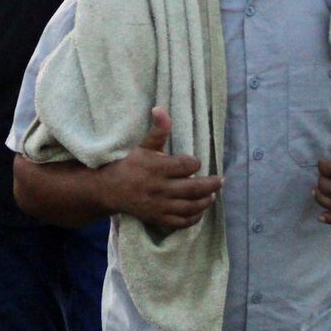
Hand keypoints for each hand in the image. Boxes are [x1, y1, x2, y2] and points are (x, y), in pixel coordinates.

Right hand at [104, 108, 221, 229]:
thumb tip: (160, 109)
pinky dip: (195, 217)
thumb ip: (158, 130)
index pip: (187, 165)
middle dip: (212, 184)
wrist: (110, 189)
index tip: (194, 162)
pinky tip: (199, 210)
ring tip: (211, 195)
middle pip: (195, 188)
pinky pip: (183, 221)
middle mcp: (161, 188)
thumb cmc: (130, 165)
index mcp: (158, 167)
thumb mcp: (143, 146)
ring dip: (206, 200)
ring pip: (192, 206)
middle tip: (220, 180)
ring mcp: (161, 205)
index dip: (194, 162)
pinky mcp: (159, 219)